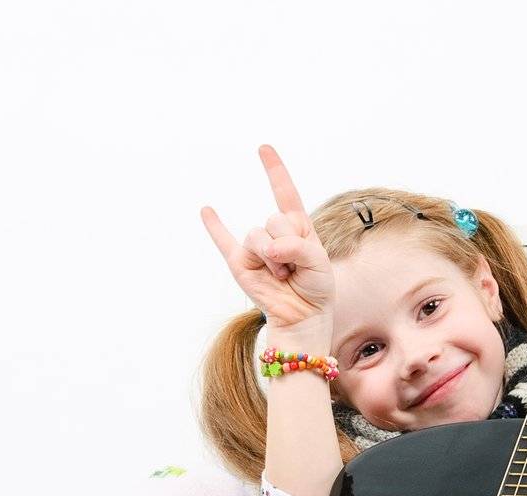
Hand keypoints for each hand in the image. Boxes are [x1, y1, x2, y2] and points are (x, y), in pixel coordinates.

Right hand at [199, 145, 335, 331]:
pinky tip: (207, 211)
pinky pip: (223, 242)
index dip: (274, 170)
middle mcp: (274, 233)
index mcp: (296, 227)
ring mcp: (255, 249)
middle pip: (275, 220)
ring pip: (257, 237)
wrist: (304, 315)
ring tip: (282, 276)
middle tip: (295, 268)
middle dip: (289, 243)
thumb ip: (297, 247)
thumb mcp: (319, 262)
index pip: (285, 193)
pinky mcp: (240, 264)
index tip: (264, 148)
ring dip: (274, 259)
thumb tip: (268, 248)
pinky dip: (215, 227)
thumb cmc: (315, 287)